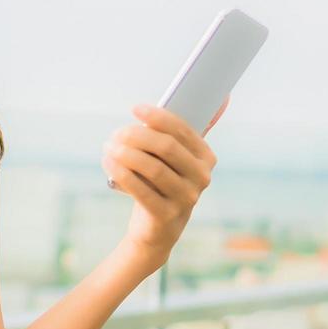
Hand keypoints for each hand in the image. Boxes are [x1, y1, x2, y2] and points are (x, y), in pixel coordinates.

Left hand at [102, 96, 224, 269]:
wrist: (155, 230)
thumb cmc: (160, 185)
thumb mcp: (171, 160)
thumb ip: (179, 133)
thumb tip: (220, 98)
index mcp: (206, 157)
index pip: (182, 130)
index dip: (157, 116)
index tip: (135, 108)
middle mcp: (201, 177)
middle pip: (166, 147)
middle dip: (136, 135)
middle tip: (115, 134)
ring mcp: (187, 198)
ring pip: (152, 167)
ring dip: (125, 154)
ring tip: (108, 148)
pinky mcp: (167, 215)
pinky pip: (141, 189)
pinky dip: (122, 173)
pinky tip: (109, 163)